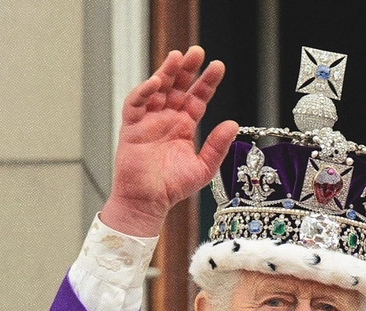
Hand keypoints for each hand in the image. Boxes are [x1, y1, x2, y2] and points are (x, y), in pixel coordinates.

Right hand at [102, 46, 239, 236]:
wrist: (147, 203)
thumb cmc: (172, 187)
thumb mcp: (203, 167)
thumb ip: (217, 146)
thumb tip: (233, 124)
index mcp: (185, 126)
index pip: (197, 97)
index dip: (207, 82)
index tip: (218, 67)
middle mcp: (167, 119)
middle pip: (177, 86)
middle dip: (187, 69)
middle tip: (197, 52)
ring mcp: (149, 121)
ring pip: (157, 89)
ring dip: (166, 72)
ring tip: (177, 57)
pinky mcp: (132, 127)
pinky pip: (135, 104)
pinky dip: (143, 92)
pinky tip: (155, 83)